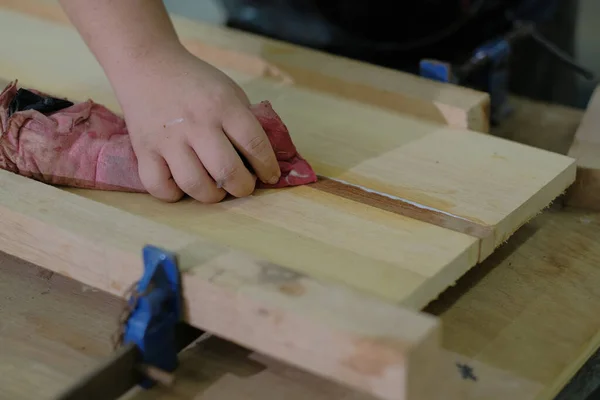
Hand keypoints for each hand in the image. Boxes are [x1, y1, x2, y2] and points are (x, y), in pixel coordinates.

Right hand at [114, 46, 280, 202]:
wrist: (147, 64)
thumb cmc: (196, 84)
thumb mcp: (229, 91)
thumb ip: (244, 122)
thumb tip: (261, 160)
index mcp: (223, 105)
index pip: (255, 144)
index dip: (267, 167)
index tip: (270, 176)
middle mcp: (196, 123)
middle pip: (227, 171)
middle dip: (242, 187)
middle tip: (242, 185)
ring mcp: (168, 139)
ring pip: (194, 184)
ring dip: (212, 195)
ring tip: (215, 188)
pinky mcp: (143, 150)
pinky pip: (159, 187)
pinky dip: (173, 194)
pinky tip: (182, 185)